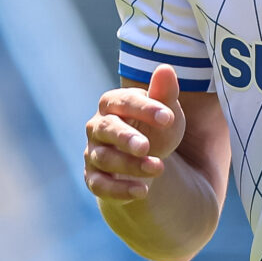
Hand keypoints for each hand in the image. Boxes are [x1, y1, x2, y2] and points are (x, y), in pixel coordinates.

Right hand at [83, 64, 184, 202]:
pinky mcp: (94, 179)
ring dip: (131, 165)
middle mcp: (98, 127)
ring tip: (159, 168)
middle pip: (106, 129)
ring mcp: (93, 153)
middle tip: (146, 146)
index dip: (145, 109)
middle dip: (125, 138)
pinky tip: (143, 191)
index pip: (123, 102)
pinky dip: (120, 190)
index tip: (168, 118)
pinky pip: (100, 186)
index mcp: (113, 104)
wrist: (144, 162)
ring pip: (105, 158)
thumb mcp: (166, 112)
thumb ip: (165, 93)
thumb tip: (166, 69)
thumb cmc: (154, 129)